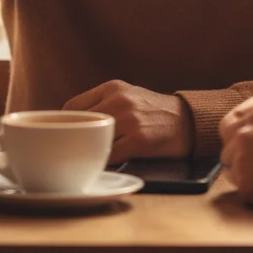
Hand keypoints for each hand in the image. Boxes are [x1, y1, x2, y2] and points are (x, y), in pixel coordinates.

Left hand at [63, 80, 191, 162]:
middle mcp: (119, 100)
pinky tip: (105, 166)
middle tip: (72, 152)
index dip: (66, 124)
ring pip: (93, 141)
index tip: (65, 136)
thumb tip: (69, 122)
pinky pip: (109, 156)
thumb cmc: (152, 111)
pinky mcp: (139, 140)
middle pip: (80, 124)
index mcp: (112, 87)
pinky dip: (104, 163)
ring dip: (90, 152)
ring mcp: (129, 120)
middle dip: (75, 140)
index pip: (72, 106)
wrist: (187, 121)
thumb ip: (101, 103)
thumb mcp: (127, 95)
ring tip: (89, 159)